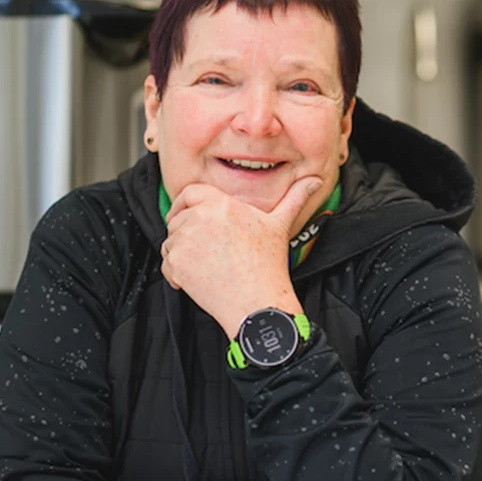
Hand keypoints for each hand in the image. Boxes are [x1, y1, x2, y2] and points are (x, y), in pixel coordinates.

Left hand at [161, 177, 323, 337]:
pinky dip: (176, 273)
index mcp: (221, 204)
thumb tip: (315, 180)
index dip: (186, 203)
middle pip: (178, 217)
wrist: (256, 300)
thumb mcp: (280, 225)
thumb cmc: (269, 264)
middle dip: (185, 231)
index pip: (190, 192)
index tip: (188, 213)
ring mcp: (185, 240)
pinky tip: (198, 280)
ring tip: (205, 265)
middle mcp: (200, 217)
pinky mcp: (176, 262)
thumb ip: (294, 198)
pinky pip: (166, 263)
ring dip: (181, 251)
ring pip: (171, 240)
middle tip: (202, 247)